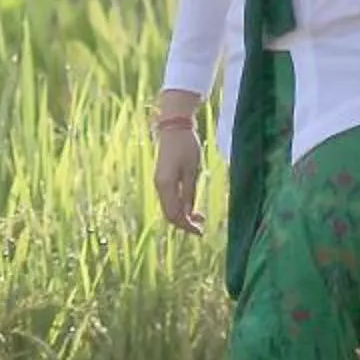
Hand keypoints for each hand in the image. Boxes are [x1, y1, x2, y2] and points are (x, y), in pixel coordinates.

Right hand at [154, 119, 205, 234]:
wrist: (174, 127)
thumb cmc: (186, 146)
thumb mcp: (192, 171)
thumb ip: (189, 193)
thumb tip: (189, 213)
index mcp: (166, 185)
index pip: (174, 214)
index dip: (187, 226)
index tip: (201, 232)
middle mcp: (159, 186)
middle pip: (169, 213)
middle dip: (184, 223)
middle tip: (201, 227)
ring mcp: (159, 182)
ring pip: (168, 206)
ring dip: (182, 214)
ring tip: (199, 216)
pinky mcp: (162, 177)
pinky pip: (169, 198)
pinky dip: (179, 205)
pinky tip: (191, 205)